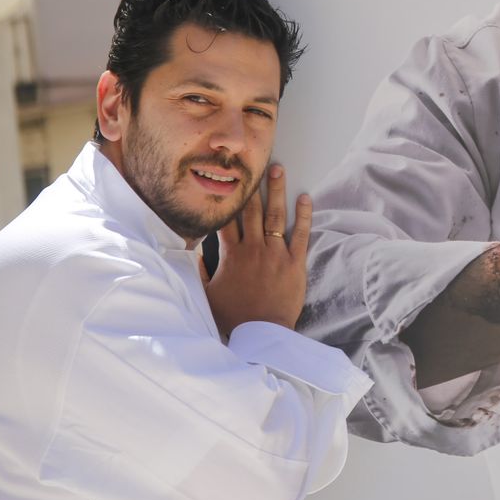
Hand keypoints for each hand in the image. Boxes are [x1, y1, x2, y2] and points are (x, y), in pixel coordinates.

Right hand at [204, 164, 311, 336]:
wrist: (261, 334)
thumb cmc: (233, 318)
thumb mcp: (208, 296)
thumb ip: (201, 273)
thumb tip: (194, 255)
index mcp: (231, 255)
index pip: (228, 220)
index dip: (229, 199)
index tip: (229, 181)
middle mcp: (253, 248)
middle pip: (253, 210)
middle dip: (254, 186)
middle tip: (256, 164)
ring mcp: (275, 253)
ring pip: (276, 216)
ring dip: (278, 191)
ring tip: (279, 169)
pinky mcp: (295, 262)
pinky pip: (301, 233)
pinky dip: (304, 215)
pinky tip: (306, 198)